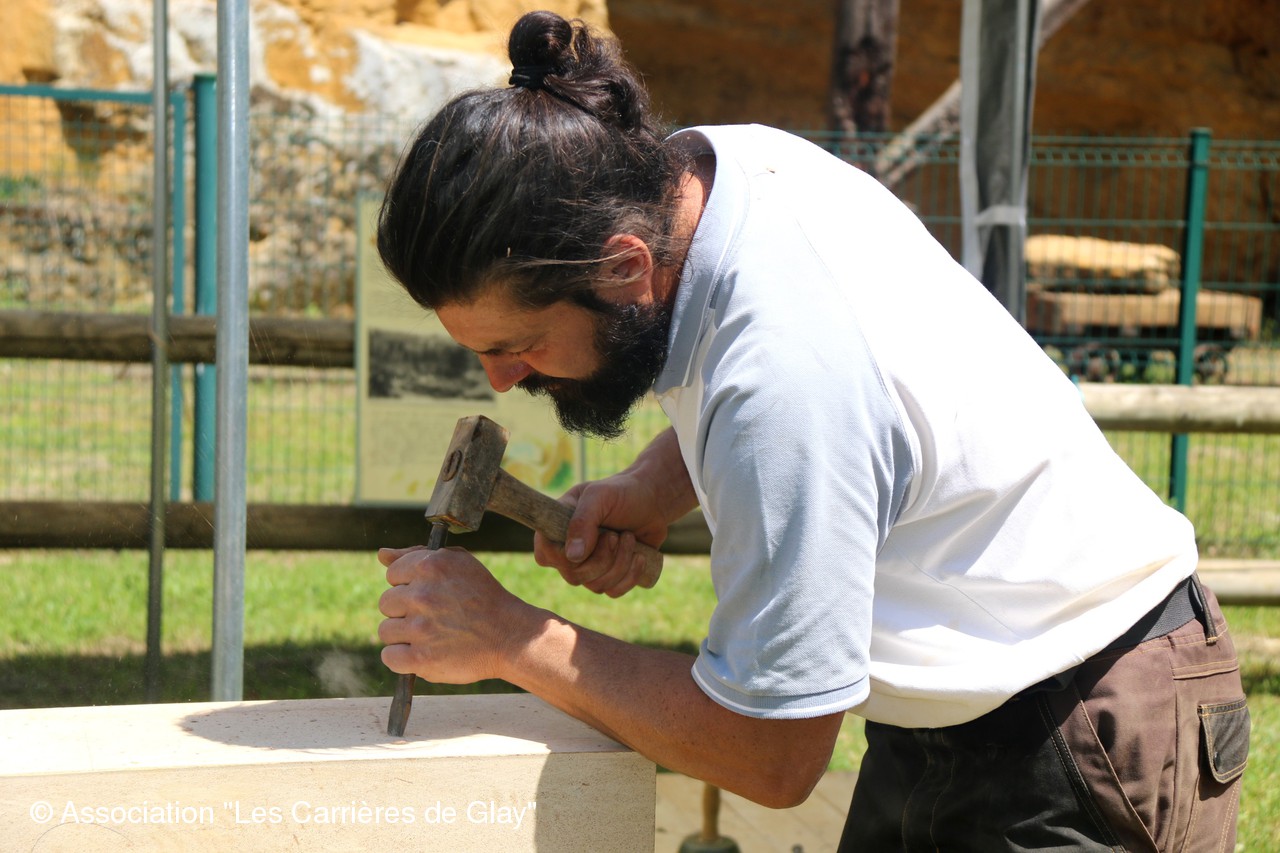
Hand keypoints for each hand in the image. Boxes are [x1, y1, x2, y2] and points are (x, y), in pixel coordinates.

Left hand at [377, 545, 531, 683]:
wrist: (510, 636)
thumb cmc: (484, 597)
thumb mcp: (458, 563)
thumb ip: (417, 555)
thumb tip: (382, 554)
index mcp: (430, 566)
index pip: (393, 575)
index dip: (410, 585)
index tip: (429, 595)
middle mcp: (422, 595)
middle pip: (386, 603)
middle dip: (406, 610)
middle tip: (433, 617)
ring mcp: (420, 628)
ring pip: (386, 631)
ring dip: (404, 635)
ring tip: (432, 635)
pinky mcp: (421, 659)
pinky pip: (390, 657)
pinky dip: (403, 659)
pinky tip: (423, 653)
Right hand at [532, 473, 669, 597]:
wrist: (652, 500)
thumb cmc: (622, 492)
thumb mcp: (600, 496)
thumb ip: (582, 521)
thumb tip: (572, 557)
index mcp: (558, 527)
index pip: (544, 554)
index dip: (562, 556)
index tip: (591, 536)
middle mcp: (570, 550)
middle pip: (573, 576)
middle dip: (601, 558)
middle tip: (615, 535)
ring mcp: (590, 566)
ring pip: (596, 586)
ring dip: (620, 563)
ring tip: (629, 538)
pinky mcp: (611, 576)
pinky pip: (613, 592)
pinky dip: (630, 576)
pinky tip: (640, 557)